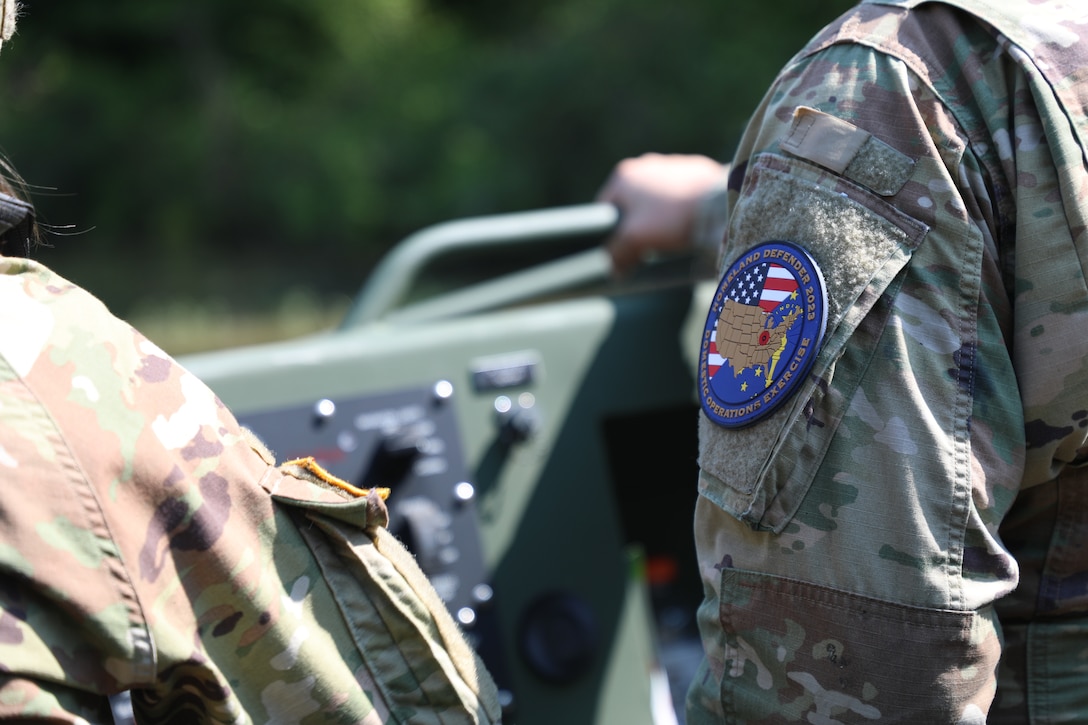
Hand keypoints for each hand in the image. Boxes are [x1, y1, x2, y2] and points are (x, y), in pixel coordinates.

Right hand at [596, 153, 725, 275]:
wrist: (718, 205)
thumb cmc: (670, 219)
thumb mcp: (634, 239)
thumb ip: (616, 253)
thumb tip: (611, 268)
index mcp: (623, 176)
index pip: (604, 210)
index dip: (610, 234)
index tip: (622, 251)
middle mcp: (644, 164)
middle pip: (631, 205)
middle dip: (636, 227)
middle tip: (647, 247)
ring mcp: (670, 164)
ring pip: (655, 199)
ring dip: (658, 218)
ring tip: (670, 236)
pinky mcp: (695, 169)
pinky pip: (678, 193)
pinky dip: (679, 208)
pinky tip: (687, 223)